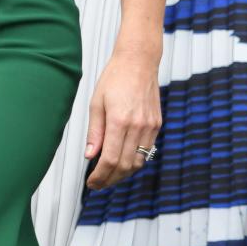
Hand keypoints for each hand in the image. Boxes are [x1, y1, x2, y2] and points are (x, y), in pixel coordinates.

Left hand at [84, 47, 160, 190]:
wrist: (139, 61)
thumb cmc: (115, 78)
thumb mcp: (96, 103)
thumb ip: (95, 132)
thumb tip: (90, 156)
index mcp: (119, 120)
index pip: (110, 160)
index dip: (100, 176)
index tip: (91, 182)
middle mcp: (138, 125)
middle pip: (125, 166)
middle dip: (110, 179)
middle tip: (98, 183)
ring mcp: (150, 126)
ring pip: (138, 162)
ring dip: (123, 174)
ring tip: (109, 175)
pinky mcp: (157, 124)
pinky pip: (147, 151)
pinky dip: (134, 161)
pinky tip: (123, 161)